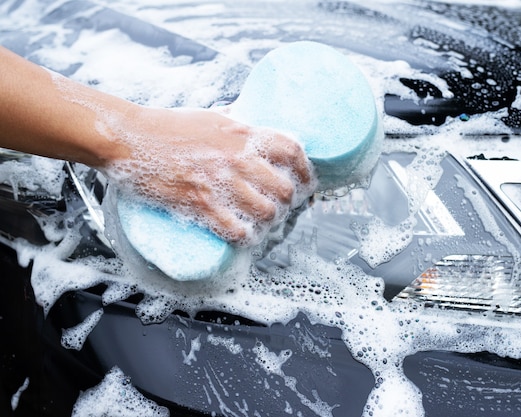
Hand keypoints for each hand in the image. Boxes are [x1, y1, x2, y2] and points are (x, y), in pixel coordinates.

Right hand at [103, 107, 314, 244]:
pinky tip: (245, 237)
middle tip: (285, 208)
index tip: (306, 182)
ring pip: (266, 212)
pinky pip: (236, 230)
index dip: (305, 171)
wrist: (128, 137)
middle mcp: (236, 157)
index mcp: (242, 133)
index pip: (292, 150)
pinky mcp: (199, 204)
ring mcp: (218, 182)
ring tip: (264, 223)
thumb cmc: (166, 126)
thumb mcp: (211, 117)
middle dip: (290, 202)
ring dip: (270, 222)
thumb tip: (256, 128)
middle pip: (285, 188)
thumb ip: (237, 126)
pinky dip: (246, 237)